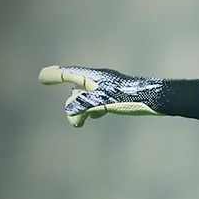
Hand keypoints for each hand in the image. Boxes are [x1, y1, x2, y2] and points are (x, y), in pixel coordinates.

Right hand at [39, 65, 166, 127]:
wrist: (156, 99)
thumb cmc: (130, 97)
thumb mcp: (101, 102)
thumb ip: (82, 106)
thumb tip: (71, 115)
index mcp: (95, 77)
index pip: (69, 74)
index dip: (55, 76)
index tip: (42, 77)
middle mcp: (100, 80)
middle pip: (77, 89)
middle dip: (71, 103)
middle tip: (74, 120)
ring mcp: (109, 89)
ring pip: (88, 98)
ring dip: (81, 110)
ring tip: (80, 124)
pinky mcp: (118, 97)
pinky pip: (99, 102)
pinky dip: (92, 110)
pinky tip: (96, 116)